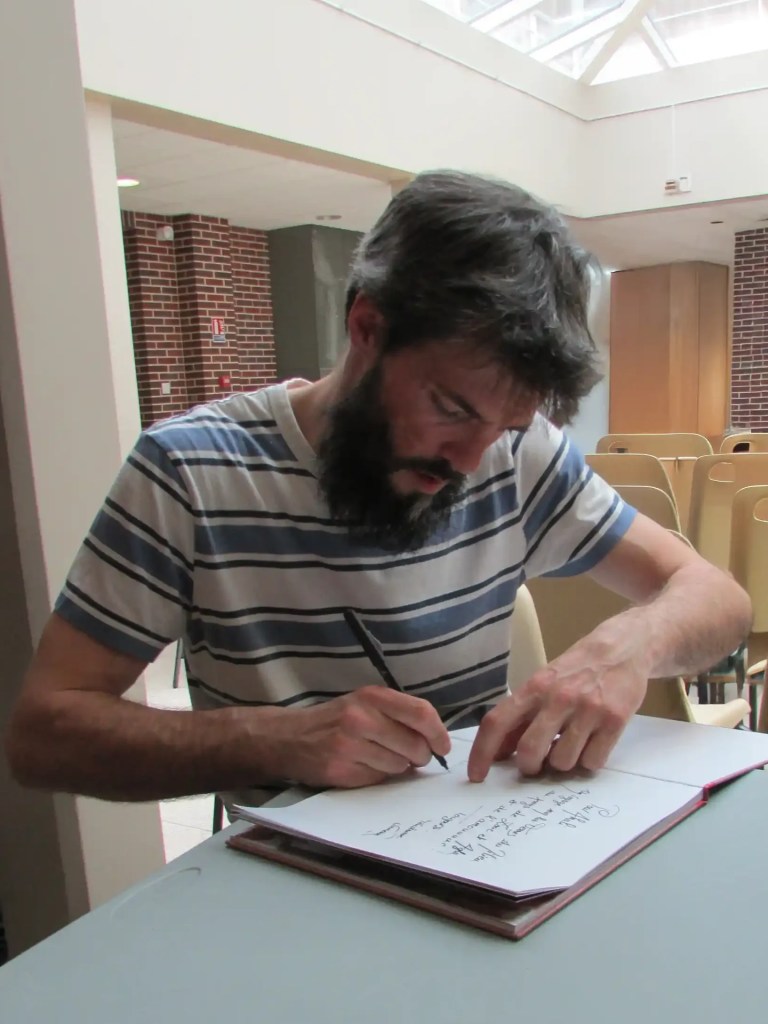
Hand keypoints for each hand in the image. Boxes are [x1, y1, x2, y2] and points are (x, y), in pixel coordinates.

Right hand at [262, 686, 450, 788]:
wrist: (289, 738)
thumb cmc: (335, 719)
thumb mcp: (364, 703)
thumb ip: (397, 714)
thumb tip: (435, 739)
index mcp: (372, 696)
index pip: (421, 713)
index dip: (439, 733)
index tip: (443, 745)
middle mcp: (361, 718)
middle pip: (415, 744)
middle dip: (422, 756)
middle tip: (415, 757)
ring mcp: (350, 746)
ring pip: (399, 765)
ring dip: (399, 767)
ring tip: (380, 757)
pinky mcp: (341, 771)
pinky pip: (378, 779)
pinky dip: (379, 776)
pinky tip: (364, 766)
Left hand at [467, 632, 648, 781]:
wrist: (624, 647)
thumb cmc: (577, 670)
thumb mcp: (544, 684)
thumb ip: (521, 717)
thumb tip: (498, 753)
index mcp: (534, 687)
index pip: (497, 722)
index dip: (482, 752)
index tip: (476, 776)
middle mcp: (558, 697)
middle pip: (529, 750)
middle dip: (529, 767)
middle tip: (536, 763)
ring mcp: (587, 709)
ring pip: (562, 762)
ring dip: (562, 763)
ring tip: (571, 744)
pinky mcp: (614, 720)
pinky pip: (592, 762)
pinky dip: (589, 761)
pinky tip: (592, 742)